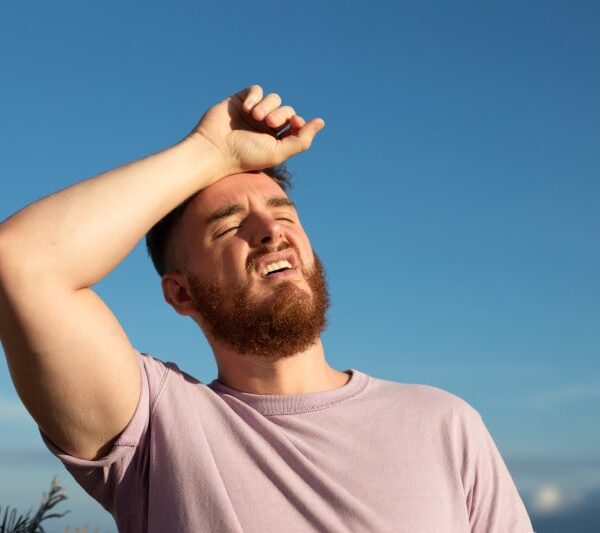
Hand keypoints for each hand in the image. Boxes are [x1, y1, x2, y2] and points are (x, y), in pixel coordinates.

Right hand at [191, 85, 324, 176]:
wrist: (215, 149)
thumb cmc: (246, 155)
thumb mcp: (279, 152)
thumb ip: (302, 139)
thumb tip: (321, 122)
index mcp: (277, 139)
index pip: (296, 124)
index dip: (298, 122)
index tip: (294, 124)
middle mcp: (266, 125)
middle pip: (286, 110)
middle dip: (281, 114)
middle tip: (269, 123)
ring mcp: (253, 112)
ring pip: (273, 98)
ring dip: (268, 106)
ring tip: (254, 117)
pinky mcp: (240, 100)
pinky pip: (257, 90)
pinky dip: (255, 96)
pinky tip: (246, 108)